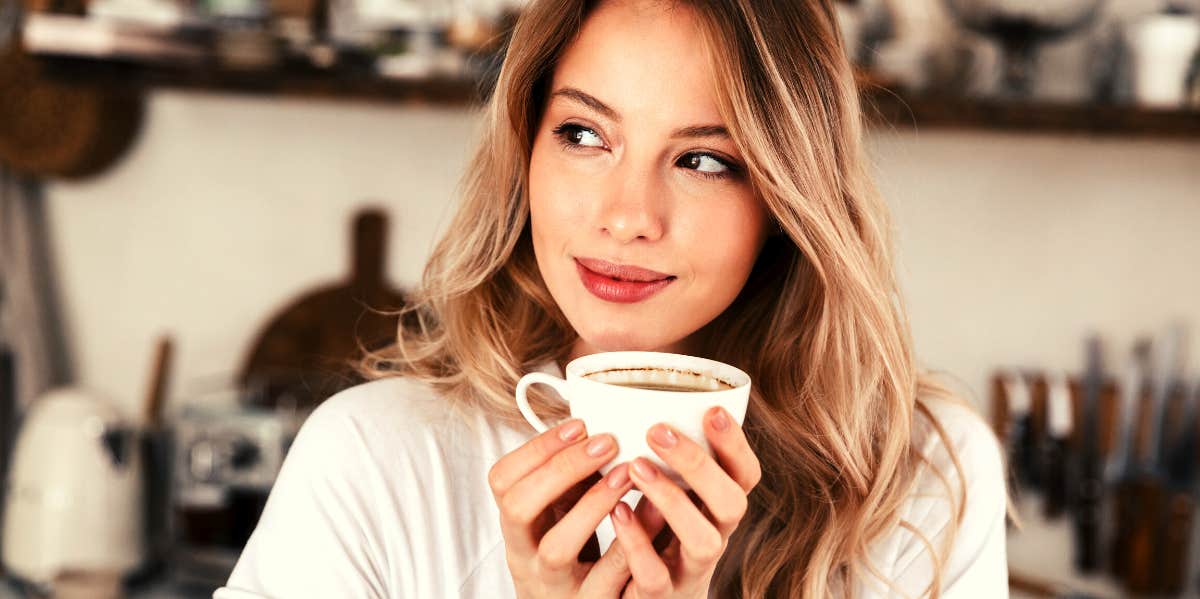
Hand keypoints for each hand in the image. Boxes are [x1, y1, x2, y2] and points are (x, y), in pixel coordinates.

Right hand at [489, 418, 667, 597]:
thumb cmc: (571, 556)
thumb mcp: (557, 517)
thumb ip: (568, 480)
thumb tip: (595, 426)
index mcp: (516, 527)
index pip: (503, 480)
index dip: (536, 449)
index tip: (578, 425)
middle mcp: (525, 556)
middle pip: (520, 509)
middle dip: (561, 469)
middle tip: (605, 443)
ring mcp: (554, 584)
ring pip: (557, 549)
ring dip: (592, 505)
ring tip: (627, 474)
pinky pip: (606, 579)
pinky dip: (629, 545)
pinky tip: (653, 516)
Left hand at [611, 406, 761, 598]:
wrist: (647, 597)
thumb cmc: (657, 533)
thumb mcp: (672, 493)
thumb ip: (667, 458)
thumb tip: (635, 397)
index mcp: (719, 506)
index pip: (746, 474)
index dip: (735, 444)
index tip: (711, 410)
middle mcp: (715, 535)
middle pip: (733, 503)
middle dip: (700, 465)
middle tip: (658, 432)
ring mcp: (691, 568)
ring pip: (704, 541)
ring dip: (672, 501)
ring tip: (635, 467)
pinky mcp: (662, 594)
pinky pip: (656, 576)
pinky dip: (637, 544)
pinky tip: (618, 513)